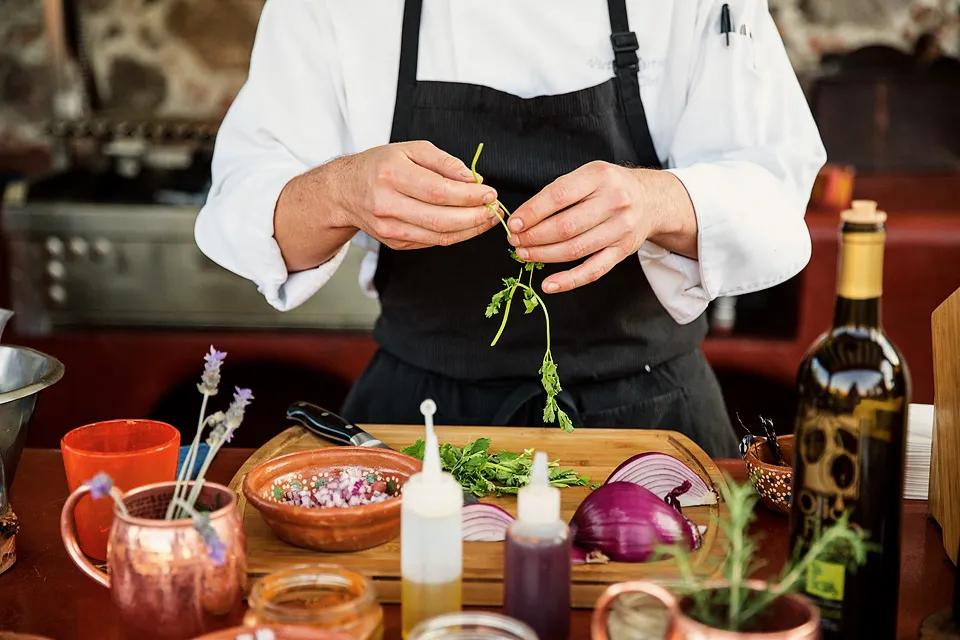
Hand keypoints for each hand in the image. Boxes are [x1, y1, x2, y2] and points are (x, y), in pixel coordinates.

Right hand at [333, 141, 498, 248]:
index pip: (438, 191)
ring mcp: (390, 229)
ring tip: (487, 218)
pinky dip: (456, 235)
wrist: (345, 192)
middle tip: (494, 209)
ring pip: (439, 236)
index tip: (489, 193)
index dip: (469, 196)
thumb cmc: (380, 166)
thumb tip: (472, 179)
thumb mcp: (410, 149)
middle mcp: (387, 205)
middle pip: (441, 219)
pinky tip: (468, 224)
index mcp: (391, 176)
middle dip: (475, 217)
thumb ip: (443, 161)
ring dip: (470, 230)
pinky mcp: (396, 243)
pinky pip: (433, 241)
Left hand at [506, 161, 696, 292]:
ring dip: (544, 255)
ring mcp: (620, 229)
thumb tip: (523, 218)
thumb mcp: (588, 175)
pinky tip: (549, 284)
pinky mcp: (623, 251)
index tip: (513, 224)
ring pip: (575, 249)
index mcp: (599, 176)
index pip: (558, 196)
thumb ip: (560, 192)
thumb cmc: (609, 187)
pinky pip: (593, 271)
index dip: (532, 213)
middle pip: (565, 226)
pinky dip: (569, 281)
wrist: (650, 200)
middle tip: (514, 241)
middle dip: (533, 237)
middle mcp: (614, 201)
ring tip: (524, 254)